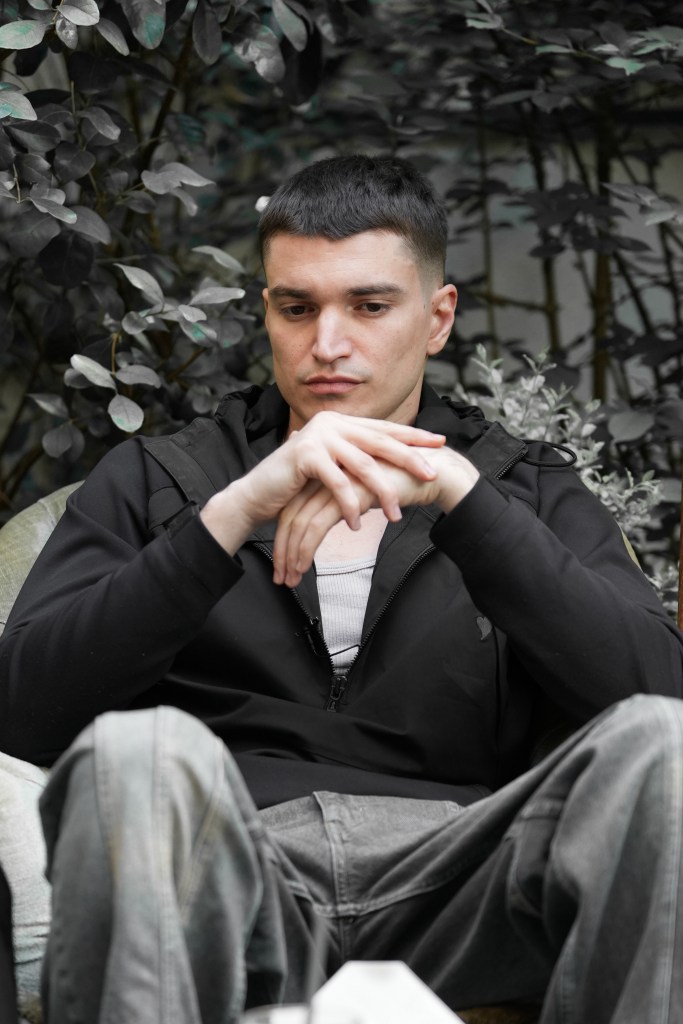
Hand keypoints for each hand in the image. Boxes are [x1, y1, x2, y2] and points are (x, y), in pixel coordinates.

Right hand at [200, 411, 445, 554]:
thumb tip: (389, 463)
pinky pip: (337, 482)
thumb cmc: (297, 484)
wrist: (258, 493)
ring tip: (396, 515)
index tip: (439, 442)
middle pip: (380, 441)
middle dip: (409, 458)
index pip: (384, 428)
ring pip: (362, 464)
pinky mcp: (305, 455)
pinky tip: (358, 523)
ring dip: (381, 492)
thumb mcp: (332, 467)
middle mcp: (332, 423)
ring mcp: (318, 436)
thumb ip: (355, 459)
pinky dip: (349, 504)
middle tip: (432, 473)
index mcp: (342, 422)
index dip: (412, 436)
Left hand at [272, 445, 479, 585]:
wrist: (433, 472)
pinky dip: (308, 549)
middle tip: (280, 577)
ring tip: (291, 579)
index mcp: (329, 471)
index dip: (286, 536)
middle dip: (283, 550)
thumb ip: (350, 497)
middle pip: (291, 515)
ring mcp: (335, 482)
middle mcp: (327, 474)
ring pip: (300, 523)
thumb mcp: (368, 490)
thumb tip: (341, 515)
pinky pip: (317, 525)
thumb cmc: (404, 482)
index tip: (285, 562)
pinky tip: (306, 567)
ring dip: (292, 555)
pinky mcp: (346, 493)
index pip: (296, 506)